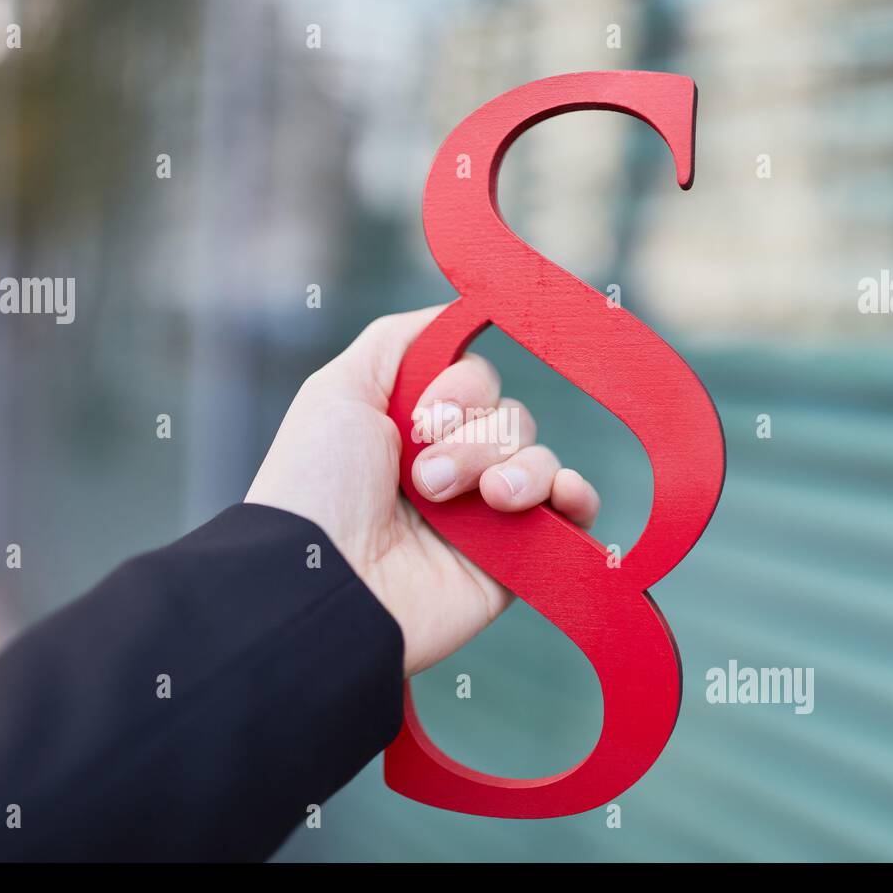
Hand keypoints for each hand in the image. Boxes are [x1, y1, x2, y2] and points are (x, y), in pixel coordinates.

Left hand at [245, 306, 600, 675]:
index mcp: (415, 427)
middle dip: (473, 439)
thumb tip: (462, 310)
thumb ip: (398, 340)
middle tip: (424, 478)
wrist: (325, 583)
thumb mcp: (339, 390)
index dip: (460, 388)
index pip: (478, 380)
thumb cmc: (318, 485)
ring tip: (464, 502)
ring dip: (510, 469)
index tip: (423, 416)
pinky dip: (574, 495)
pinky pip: (572, 512)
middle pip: (512, 414)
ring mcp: (486, 514)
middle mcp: (453, 466)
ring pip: (540, 457)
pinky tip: (557, 496)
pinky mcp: (515, 560)